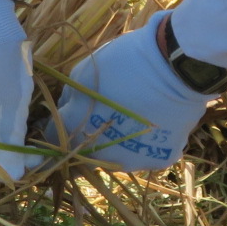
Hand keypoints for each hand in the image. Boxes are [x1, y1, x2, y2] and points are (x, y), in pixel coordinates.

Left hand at [50, 18, 215, 172]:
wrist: (175, 66)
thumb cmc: (124, 63)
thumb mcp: (83, 73)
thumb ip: (69, 99)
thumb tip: (67, 111)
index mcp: (76, 134)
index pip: (51, 143)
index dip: (54, 133)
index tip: (61, 124)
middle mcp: (101, 157)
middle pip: (87, 155)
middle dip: (88, 140)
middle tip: (103, 115)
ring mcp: (133, 162)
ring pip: (119, 156)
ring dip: (119, 142)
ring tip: (133, 114)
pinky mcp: (160, 160)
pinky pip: (148, 152)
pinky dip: (147, 141)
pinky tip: (154, 118)